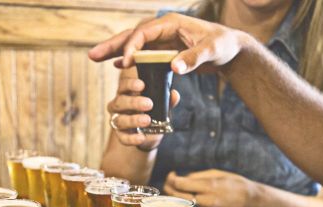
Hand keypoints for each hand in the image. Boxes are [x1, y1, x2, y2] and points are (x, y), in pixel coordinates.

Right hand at [89, 13, 247, 74]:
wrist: (230, 48)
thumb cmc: (223, 46)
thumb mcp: (211, 51)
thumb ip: (193, 58)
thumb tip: (173, 67)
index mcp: (171, 23)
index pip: (143, 33)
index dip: (132, 47)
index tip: (125, 63)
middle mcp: (162, 29)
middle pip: (131, 35)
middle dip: (112, 45)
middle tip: (92, 56)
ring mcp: (161, 39)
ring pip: (133, 44)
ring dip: (114, 52)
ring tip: (95, 58)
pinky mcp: (163, 50)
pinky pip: (141, 53)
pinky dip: (128, 59)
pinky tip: (116, 66)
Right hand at [108, 69, 179, 148]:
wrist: (150, 134)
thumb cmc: (152, 113)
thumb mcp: (160, 106)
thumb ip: (166, 100)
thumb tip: (174, 95)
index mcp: (127, 93)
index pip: (124, 85)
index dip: (130, 84)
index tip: (142, 85)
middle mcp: (118, 106)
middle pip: (120, 101)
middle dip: (134, 102)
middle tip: (149, 104)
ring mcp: (117, 120)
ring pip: (120, 119)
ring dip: (133, 120)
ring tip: (147, 120)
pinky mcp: (120, 135)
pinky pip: (122, 137)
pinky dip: (132, 138)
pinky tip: (141, 137)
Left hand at [164, 169, 255, 206]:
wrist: (251, 202)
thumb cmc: (234, 184)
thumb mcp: (217, 173)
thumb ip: (197, 177)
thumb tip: (180, 180)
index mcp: (210, 187)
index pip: (182, 184)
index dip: (173, 179)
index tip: (172, 176)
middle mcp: (209, 202)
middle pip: (179, 198)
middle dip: (170, 189)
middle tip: (170, 184)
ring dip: (173, 205)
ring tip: (172, 198)